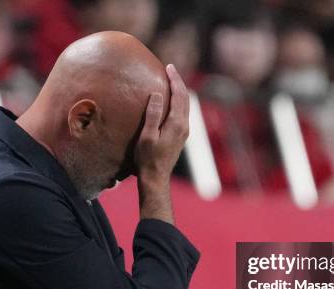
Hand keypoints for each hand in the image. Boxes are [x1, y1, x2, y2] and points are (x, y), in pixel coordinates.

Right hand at [134, 64, 189, 185]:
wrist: (156, 178)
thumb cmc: (147, 159)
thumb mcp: (147, 136)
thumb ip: (153, 115)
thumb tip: (157, 95)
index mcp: (177, 124)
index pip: (179, 95)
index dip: (175, 79)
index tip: (168, 67)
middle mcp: (184, 126)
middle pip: (185, 98)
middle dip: (178, 82)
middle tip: (170, 69)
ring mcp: (184, 132)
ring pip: (186, 106)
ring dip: (180, 92)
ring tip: (170, 82)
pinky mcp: (181, 136)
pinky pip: (183, 113)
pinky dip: (178, 102)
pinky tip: (171, 101)